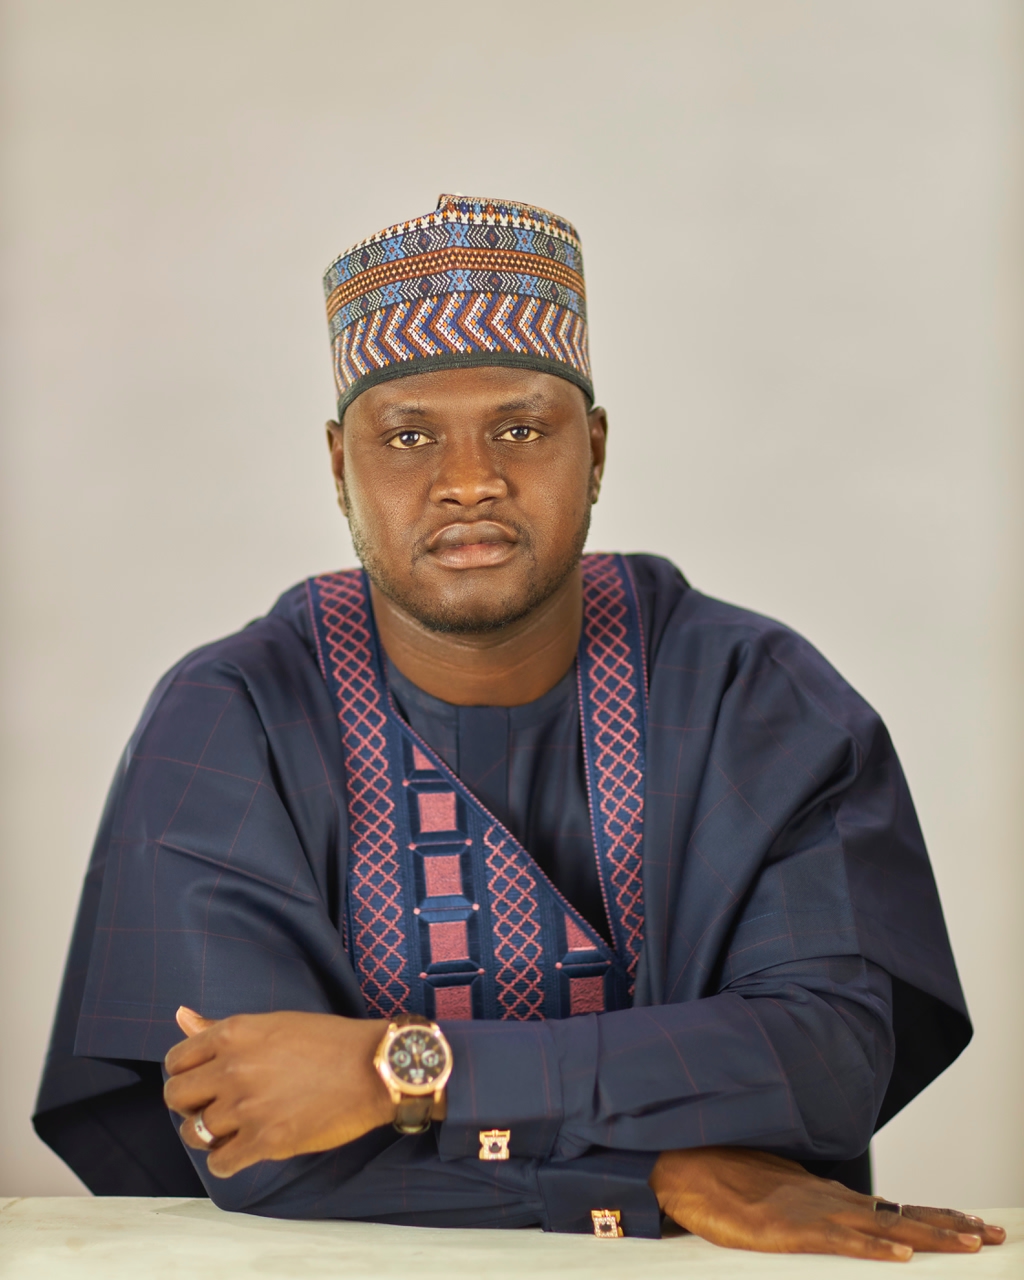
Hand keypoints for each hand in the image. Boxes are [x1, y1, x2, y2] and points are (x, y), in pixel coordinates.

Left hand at [164, 1007, 398, 1177]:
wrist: (373, 1068)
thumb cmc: (329, 1041)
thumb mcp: (273, 1023)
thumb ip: (221, 1027)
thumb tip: (181, 1014)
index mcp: (234, 1034)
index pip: (176, 1059)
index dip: (185, 1073)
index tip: (202, 1082)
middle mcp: (232, 1068)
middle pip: (176, 1097)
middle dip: (189, 1105)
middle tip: (214, 1107)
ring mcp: (246, 1107)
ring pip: (194, 1133)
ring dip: (208, 1135)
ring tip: (231, 1130)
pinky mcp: (264, 1141)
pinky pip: (220, 1162)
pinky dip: (226, 1161)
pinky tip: (243, 1150)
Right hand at [650, 1147, 1005, 1260]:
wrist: (684, 1164)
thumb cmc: (723, 1178)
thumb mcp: (775, 1198)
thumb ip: (806, 1209)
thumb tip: (832, 1222)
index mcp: (828, 1197)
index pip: (894, 1208)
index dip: (936, 1216)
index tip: (974, 1223)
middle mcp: (830, 1202)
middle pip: (902, 1215)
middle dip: (951, 1226)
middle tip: (995, 1234)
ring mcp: (811, 1213)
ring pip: (882, 1227)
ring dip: (929, 1236)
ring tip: (971, 1243)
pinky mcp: (788, 1229)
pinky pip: (839, 1242)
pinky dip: (874, 1249)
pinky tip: (901, 1256)